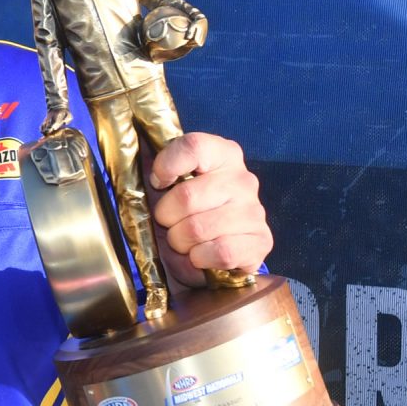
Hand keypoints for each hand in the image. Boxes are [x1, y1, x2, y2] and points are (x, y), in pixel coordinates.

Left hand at [146, 132, 270, 289]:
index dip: (166, 166)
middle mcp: (243, 179)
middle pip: (186, 196)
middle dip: (166, 218)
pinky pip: (221, 252)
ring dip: (181, 242)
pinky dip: (200, 259)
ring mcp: (254, 210)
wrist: (214, 250)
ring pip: (198, 229)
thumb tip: (145, 162)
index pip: (192, 146)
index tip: (158, 182)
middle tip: (170, 223)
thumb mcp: (170, 183)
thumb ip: (158, 166)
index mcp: (223, 154)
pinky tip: (201, 255)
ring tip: (185, 241)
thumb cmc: (186, 212)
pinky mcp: (261, 241)